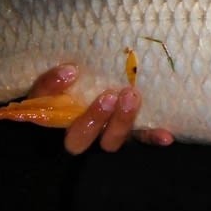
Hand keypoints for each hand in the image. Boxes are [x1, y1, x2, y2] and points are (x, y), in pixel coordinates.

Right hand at [28, 64, 174, 154]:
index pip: (43, 105)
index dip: (53, 90)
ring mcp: (104, 135)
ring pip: (110, 142)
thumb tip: (71, 68)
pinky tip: (166, 136)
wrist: (104, 87)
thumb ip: (62, 69)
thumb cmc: (81, 76)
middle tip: (108, 96)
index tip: (71, 70)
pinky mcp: (128, 135)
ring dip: (122, 121)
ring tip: (131, 97)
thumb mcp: (67, 69)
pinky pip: (140, 140)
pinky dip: (152, 137)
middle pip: (78, 138)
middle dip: (93, 118)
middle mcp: (77, 131)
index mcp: (54, 114)